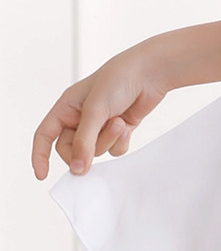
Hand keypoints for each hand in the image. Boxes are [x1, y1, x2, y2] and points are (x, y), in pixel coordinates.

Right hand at [31, 40, 169, 179]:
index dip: (41, 155)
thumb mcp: (96, 111)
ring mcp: (99, 126)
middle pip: (72, 150)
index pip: (45, 135)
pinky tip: (127, 124)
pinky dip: (121, 141)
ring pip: (96, 151)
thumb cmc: (118, 82)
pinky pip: (114, 149)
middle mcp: (80, 118)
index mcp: (66, 108)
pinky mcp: (118, 131)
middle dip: (87, 148)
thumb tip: (77, 169)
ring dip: (108, 140)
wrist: (149, 75)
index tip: (42, 175)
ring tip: (119, 121)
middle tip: (99, 137)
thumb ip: (84, 142)